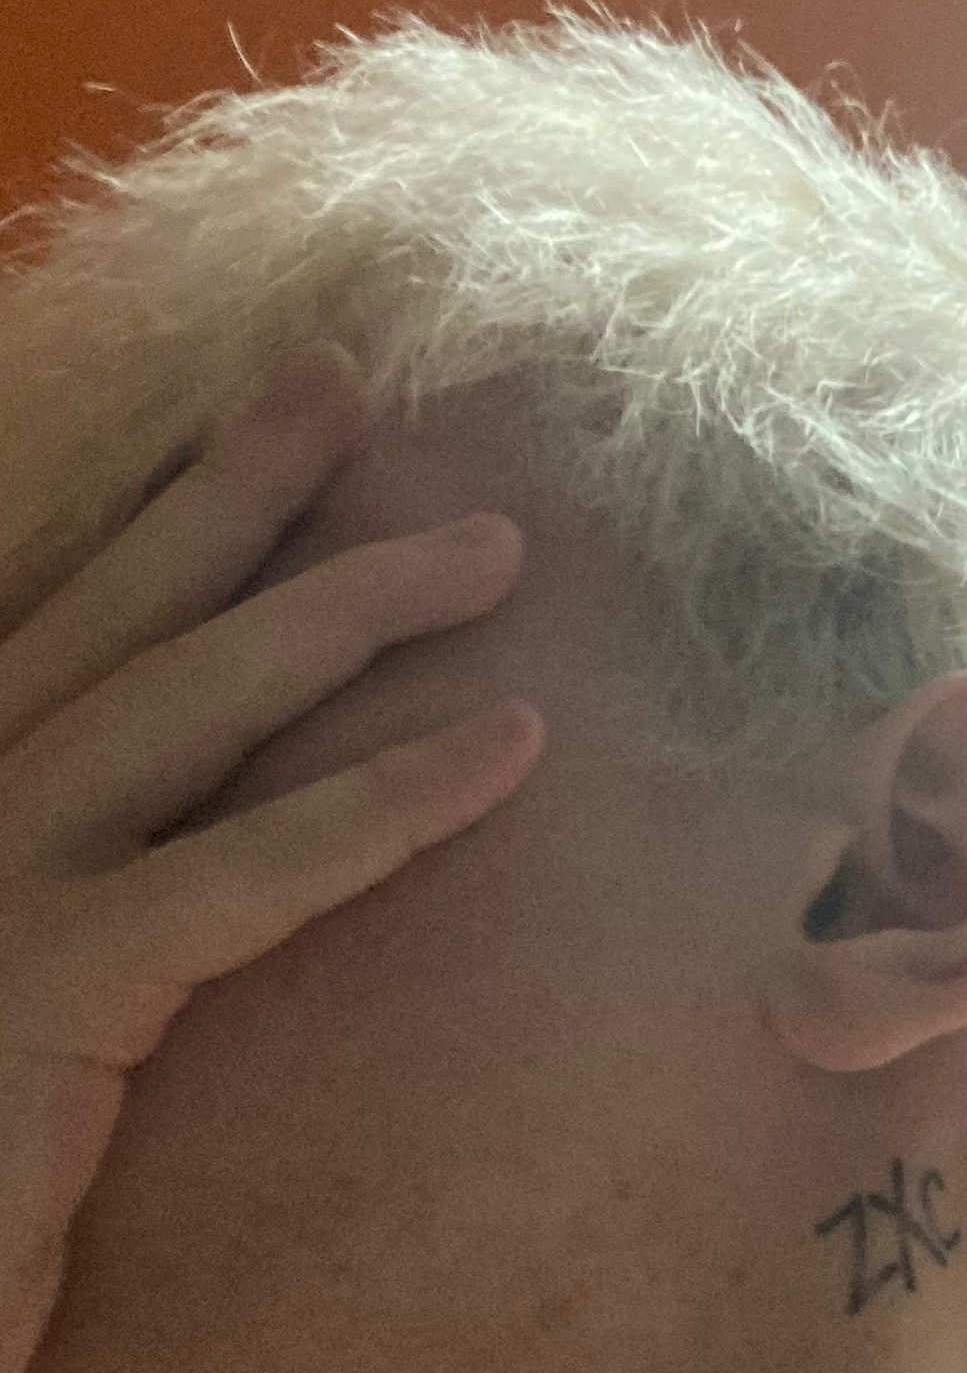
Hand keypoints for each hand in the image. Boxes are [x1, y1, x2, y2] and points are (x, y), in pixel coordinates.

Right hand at [0, 344, 543, 1372]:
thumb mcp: (36, 964)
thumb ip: (119, 868)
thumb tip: (222, 802)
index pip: (77, 618)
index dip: (174, 508)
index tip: (278, 421)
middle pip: (127, 612)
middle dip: (246, 488)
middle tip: (352, 386)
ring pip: (193, 701)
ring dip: (352, 606)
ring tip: (493, 551)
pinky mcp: (49, 986)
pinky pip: (247, 870)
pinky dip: (389, 802)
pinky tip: (513, 742)